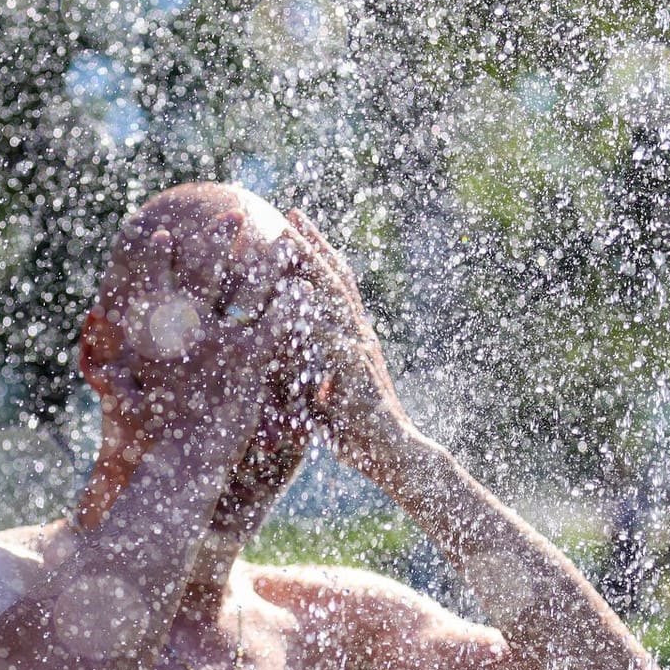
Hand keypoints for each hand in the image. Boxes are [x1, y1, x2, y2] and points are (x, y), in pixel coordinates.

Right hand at [111, 213, 307, 446]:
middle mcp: (180, 328)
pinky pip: (274, 322)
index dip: (152, 252)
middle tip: (231, 214)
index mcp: (147, 333)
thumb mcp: (118, 394)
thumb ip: (106, 359)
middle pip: (201, 268)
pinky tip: (301, 293)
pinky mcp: (248, 363)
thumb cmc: (145, 440)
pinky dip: (289, 304)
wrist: (173, 471)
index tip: (162, 231)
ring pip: (248, 287)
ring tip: (284, 242)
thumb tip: (94, 328)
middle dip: (216, 236)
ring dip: (267, 261)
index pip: (147, 278)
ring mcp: (216, 342)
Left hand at [283, 209, 409, 471]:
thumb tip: (276, 360)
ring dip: (310, 267)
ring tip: (288, 239)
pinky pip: (331, 337)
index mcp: (349, 336)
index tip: (289, 226)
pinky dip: (311, 315)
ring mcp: (358, 349)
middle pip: (334, 278)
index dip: (313, 253)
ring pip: (333, 298)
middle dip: (312, 244)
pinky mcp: (355, 372)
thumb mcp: (320, 393)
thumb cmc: (355, 432)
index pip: (331, 284)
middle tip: (290, 213)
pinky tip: (292, 296)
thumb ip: (303, 371)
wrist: (393, 456)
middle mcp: (357, 334)